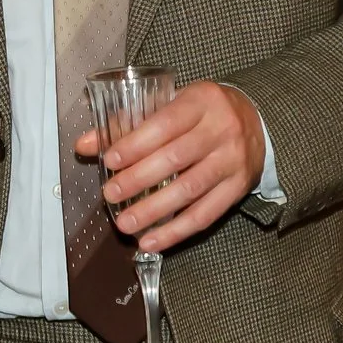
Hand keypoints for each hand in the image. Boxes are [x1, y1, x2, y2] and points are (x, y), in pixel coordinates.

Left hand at [73, 80, 266, 251]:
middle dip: (138, 179)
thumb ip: (129, 122)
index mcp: (202, 100)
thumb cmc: (202, 112)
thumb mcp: (172, 104)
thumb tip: (85, 144)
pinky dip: (176, 231)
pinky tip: (152, 241)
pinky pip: (206, 214)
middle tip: (110, 194)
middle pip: (175, 158)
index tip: (110, 161)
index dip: (136, 144)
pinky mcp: (239, 187)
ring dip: (154, 210)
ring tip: (125, 223)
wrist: (257, 121)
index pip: (165, 123)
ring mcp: (233, 160)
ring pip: (190, 189)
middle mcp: (221, 129)